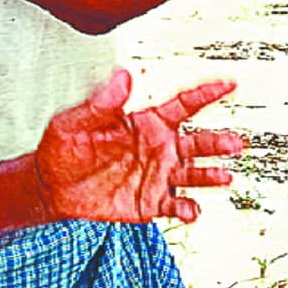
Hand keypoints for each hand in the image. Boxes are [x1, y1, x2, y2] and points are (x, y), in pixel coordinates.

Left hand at [33, 69, 245, 223]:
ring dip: (211, 176)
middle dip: (218, 143)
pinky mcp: (150, 203)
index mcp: (146, 123)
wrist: (52, 189)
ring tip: (224, 177)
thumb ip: (101, 103)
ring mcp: (157, 176)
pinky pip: (176, 205)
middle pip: (197, 143)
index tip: (229, 84)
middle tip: (234, 144)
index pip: (183, 105)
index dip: (207, 93)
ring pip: (194, 174)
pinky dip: (188, 209)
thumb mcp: (75, 122)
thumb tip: (123, 77)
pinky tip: (192, 210)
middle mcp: (159, 148)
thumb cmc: (63, 148)